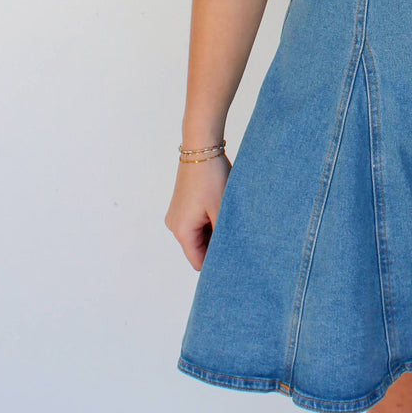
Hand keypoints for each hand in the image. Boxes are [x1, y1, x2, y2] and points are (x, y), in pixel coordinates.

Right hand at [164, 151, 231, 270]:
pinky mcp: (182, 205)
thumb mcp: (222, 210)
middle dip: (216, 246)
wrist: (201, 148)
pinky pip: (196, 223)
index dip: (216, 264)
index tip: (235, 259)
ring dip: (214, 232)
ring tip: (230, 219)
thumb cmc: (212, 179)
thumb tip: (230, 255)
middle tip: (237, 237)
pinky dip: (209, 222)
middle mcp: (174, 225)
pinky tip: (223, 211)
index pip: (198, 261)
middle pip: (198, 249)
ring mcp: (177, 214)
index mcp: (182, 231)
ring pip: (198, 235)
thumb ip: (223, 236)